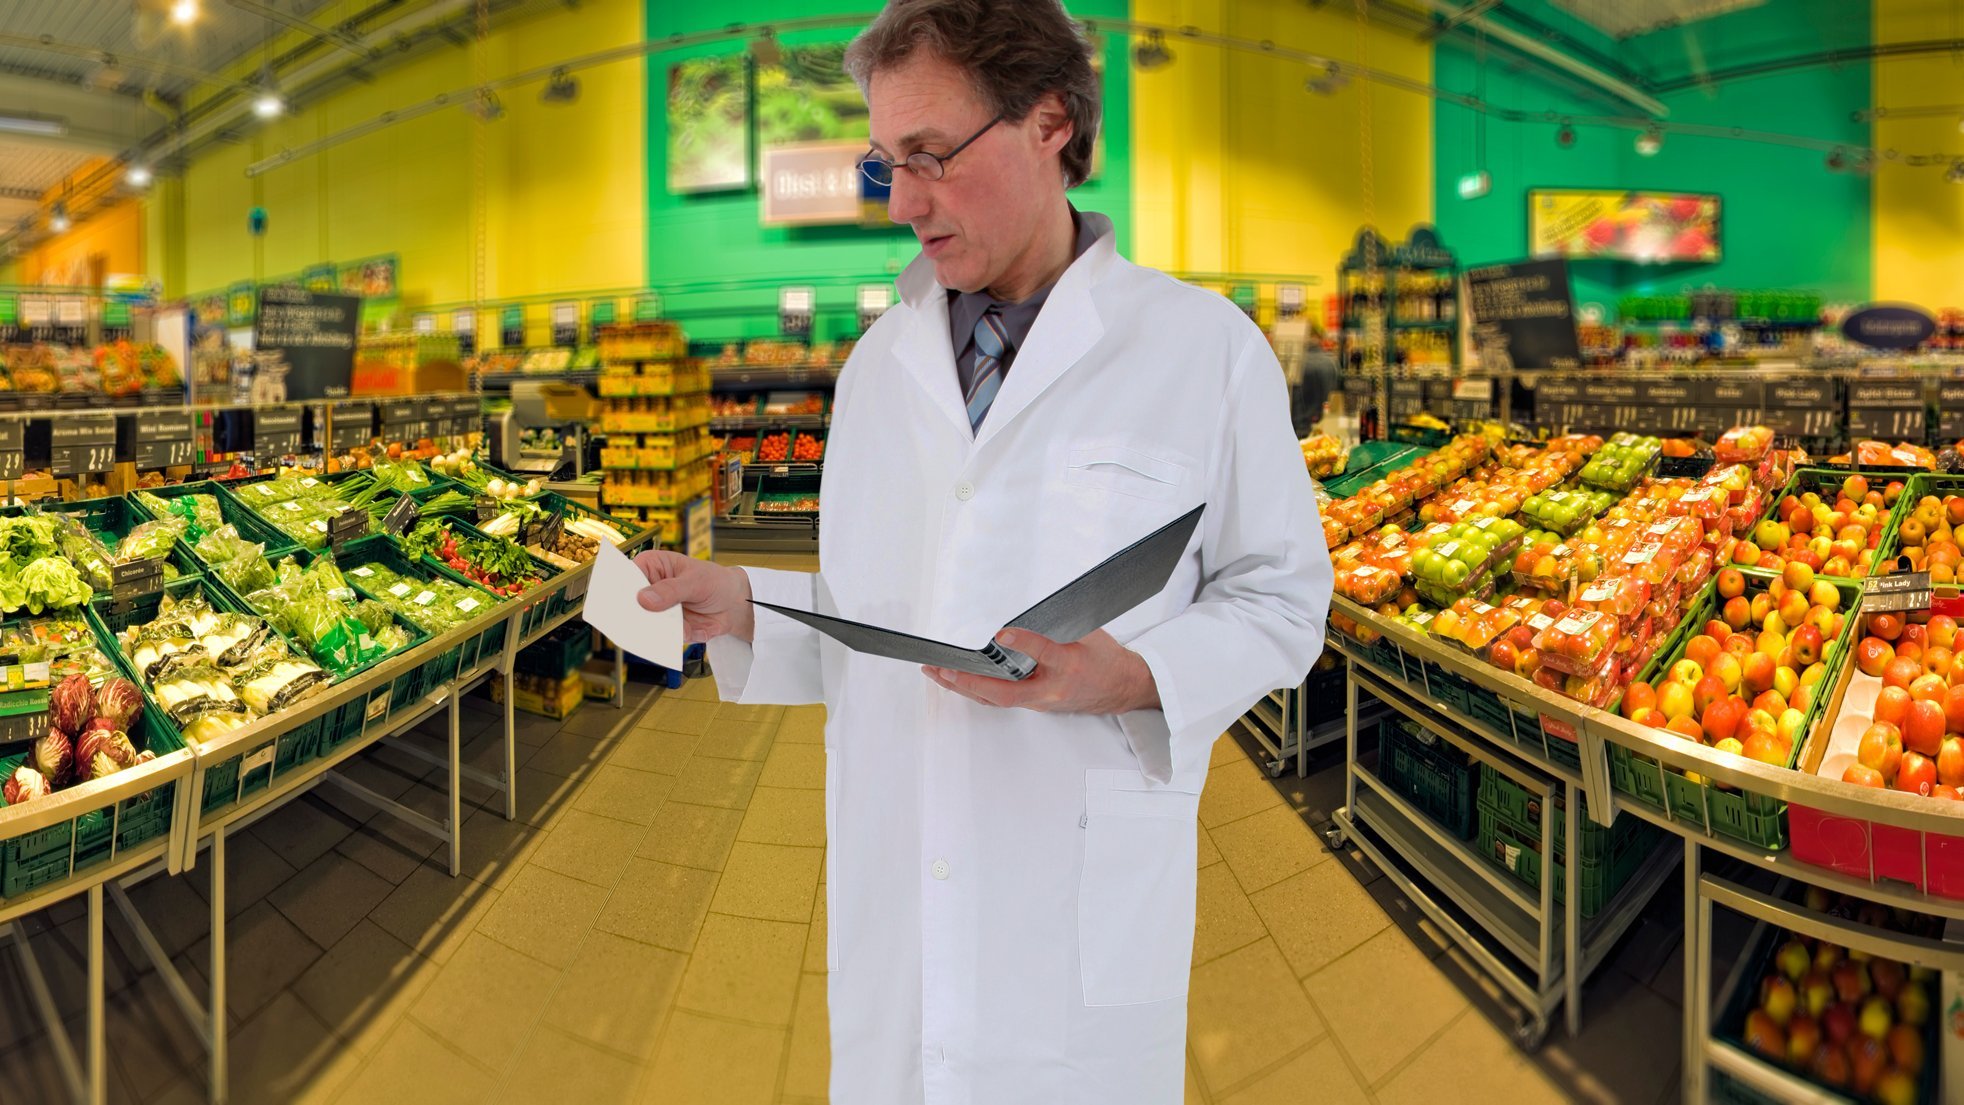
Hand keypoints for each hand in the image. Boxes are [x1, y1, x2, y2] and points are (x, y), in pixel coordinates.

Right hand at [634, 551, 755, 644]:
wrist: (735, 604)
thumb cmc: (714, 581)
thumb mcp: (696, 581)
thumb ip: (671, 589)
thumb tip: (644, 599)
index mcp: (650, 567)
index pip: (627, 577)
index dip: (622, 590)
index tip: (627, 602)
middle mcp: (649, 590)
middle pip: (631, 606)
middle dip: (639, 617)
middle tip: (647, 622)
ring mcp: (657, 612)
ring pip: (646, 627)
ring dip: (662, 631)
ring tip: (681, 627)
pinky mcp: (667, 631)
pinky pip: (666, 640)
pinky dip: (682, 638)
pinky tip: (697, 629)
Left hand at [924, 629, 1161, 714]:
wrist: (1120, 688)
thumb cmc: (1105, 658)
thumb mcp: (1091, 631)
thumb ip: (1060, 620)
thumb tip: (1027, 605)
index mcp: (1070, 665)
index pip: (1045, 653)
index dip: (1023, 642)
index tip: (1001, 632)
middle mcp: (1051, 690)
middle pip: (1005, 692)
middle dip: (969, 681)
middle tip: (942, 668)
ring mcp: (1040, 702)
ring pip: (995, 699)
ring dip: (963, 688)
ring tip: (935, 673)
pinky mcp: (1033, 704)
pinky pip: (999, 700)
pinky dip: (974, 690)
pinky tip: (955, 681)